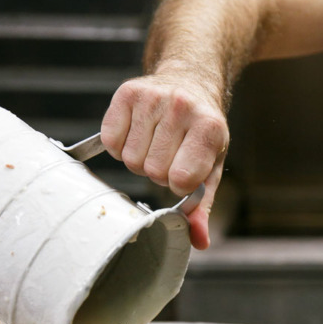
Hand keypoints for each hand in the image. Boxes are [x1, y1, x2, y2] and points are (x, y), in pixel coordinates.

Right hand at [100, 73, 229, 249]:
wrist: (190, 82)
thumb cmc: (201, 132)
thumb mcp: (211, 168)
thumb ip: (202, 206)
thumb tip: (198, 241)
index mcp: (209, 128)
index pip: (181, 179)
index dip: (179, 183)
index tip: (184, 172)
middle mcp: (181, 107)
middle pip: (152, 171)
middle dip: (158, 172)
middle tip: (169, 156)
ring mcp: (152, 98)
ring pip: (130, 159)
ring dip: (139, 160)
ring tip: (154, 144)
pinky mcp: (127, 93)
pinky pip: (111, 141)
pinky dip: (120, 146)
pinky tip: (137, 135)